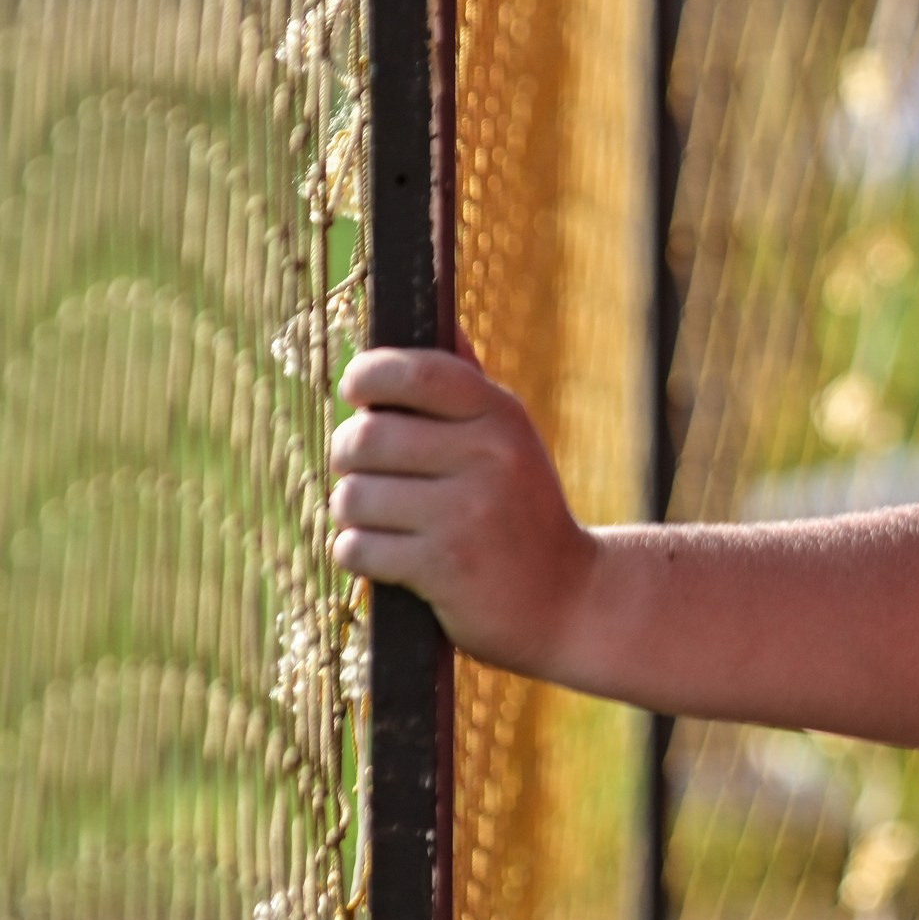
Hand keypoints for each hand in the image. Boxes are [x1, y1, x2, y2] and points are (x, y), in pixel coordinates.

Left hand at [329, 347, 595, 673]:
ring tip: (384, 521)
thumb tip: (439, 320)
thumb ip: (468, 388)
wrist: (568, 599)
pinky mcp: (443, 566)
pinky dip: (361, 556)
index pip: (414, 372)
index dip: (368, 375)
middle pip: (365, 438)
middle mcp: (488, 456)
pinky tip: (392, 557)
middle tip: (365, 472)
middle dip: (348, 458)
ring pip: (352, 497)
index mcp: (500, 415)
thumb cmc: (522, 512)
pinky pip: (357, 549)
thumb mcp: (510, 441)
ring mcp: (466, 512)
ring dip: (353, 514)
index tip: (357, 392)